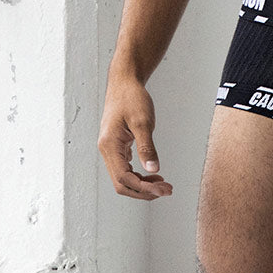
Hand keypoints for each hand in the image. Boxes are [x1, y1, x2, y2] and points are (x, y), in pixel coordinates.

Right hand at [98, 72, 173, 199]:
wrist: (124, 82)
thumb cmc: (132, 97)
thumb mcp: (143, 121)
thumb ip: (147, 147)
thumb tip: (153, 169)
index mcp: (110, 145)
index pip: (124, 178)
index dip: (143, 188)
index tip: (163, 189)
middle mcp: (106, 150)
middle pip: (121, 183)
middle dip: (143, 190)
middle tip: (166, 190)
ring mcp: (110, 148)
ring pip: (122, 177)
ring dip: (141, 184)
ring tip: (162, 184)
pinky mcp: (116, 145)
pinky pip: (124, 167)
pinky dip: (138, 174)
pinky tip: (152, 173)